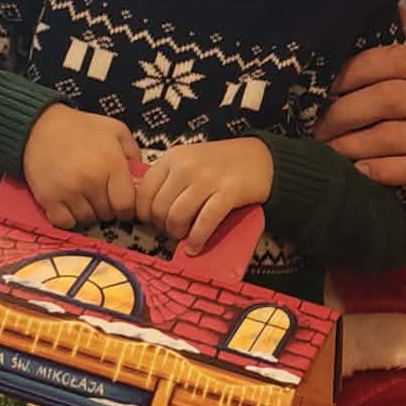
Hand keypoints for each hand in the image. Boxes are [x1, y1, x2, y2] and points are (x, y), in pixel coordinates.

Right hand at [22, 105, 139, 229]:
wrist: (39, 126)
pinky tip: (69, 205)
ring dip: (88, 213)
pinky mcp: (48, 199)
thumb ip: (133, 152)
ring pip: (87, 220)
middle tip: (100, 195)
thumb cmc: (82, 128)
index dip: (127, 208)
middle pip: (107, 214)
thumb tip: (140, 176)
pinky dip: (69, 218)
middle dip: (107, 208)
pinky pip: (65, 223)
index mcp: (111, 164)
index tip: (121, 202)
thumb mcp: (115, 130)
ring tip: (84, 198)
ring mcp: (69, 192)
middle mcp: (91, 181)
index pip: (126, 205)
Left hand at [134, 139, 272, 254]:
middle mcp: (186, 166)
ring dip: (177, 234)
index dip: (144, 214)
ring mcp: (208, 179)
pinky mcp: (228, 193)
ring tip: (184, 239)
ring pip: (177, 217)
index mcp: (173, 157)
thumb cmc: (222, 164)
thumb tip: (148, 211)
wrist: (262, 159)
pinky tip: (195, 248)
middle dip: (162, 227)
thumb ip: (168, 179)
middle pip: (159, 207)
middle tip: (171, 232)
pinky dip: (197, 240)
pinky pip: (204, 223)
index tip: (153, 223)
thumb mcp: (189, 160)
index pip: (143, 191)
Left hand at [315, 16, 405, 216]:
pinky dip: (378, 170)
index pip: (393, 60)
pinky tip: (358, 172)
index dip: (353, 72)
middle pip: (386, 98)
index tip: (325, 87)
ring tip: (327, 151)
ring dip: (353, 145)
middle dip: (344, 112)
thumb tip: (393, 9)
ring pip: (392, 136)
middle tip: (317, 125)